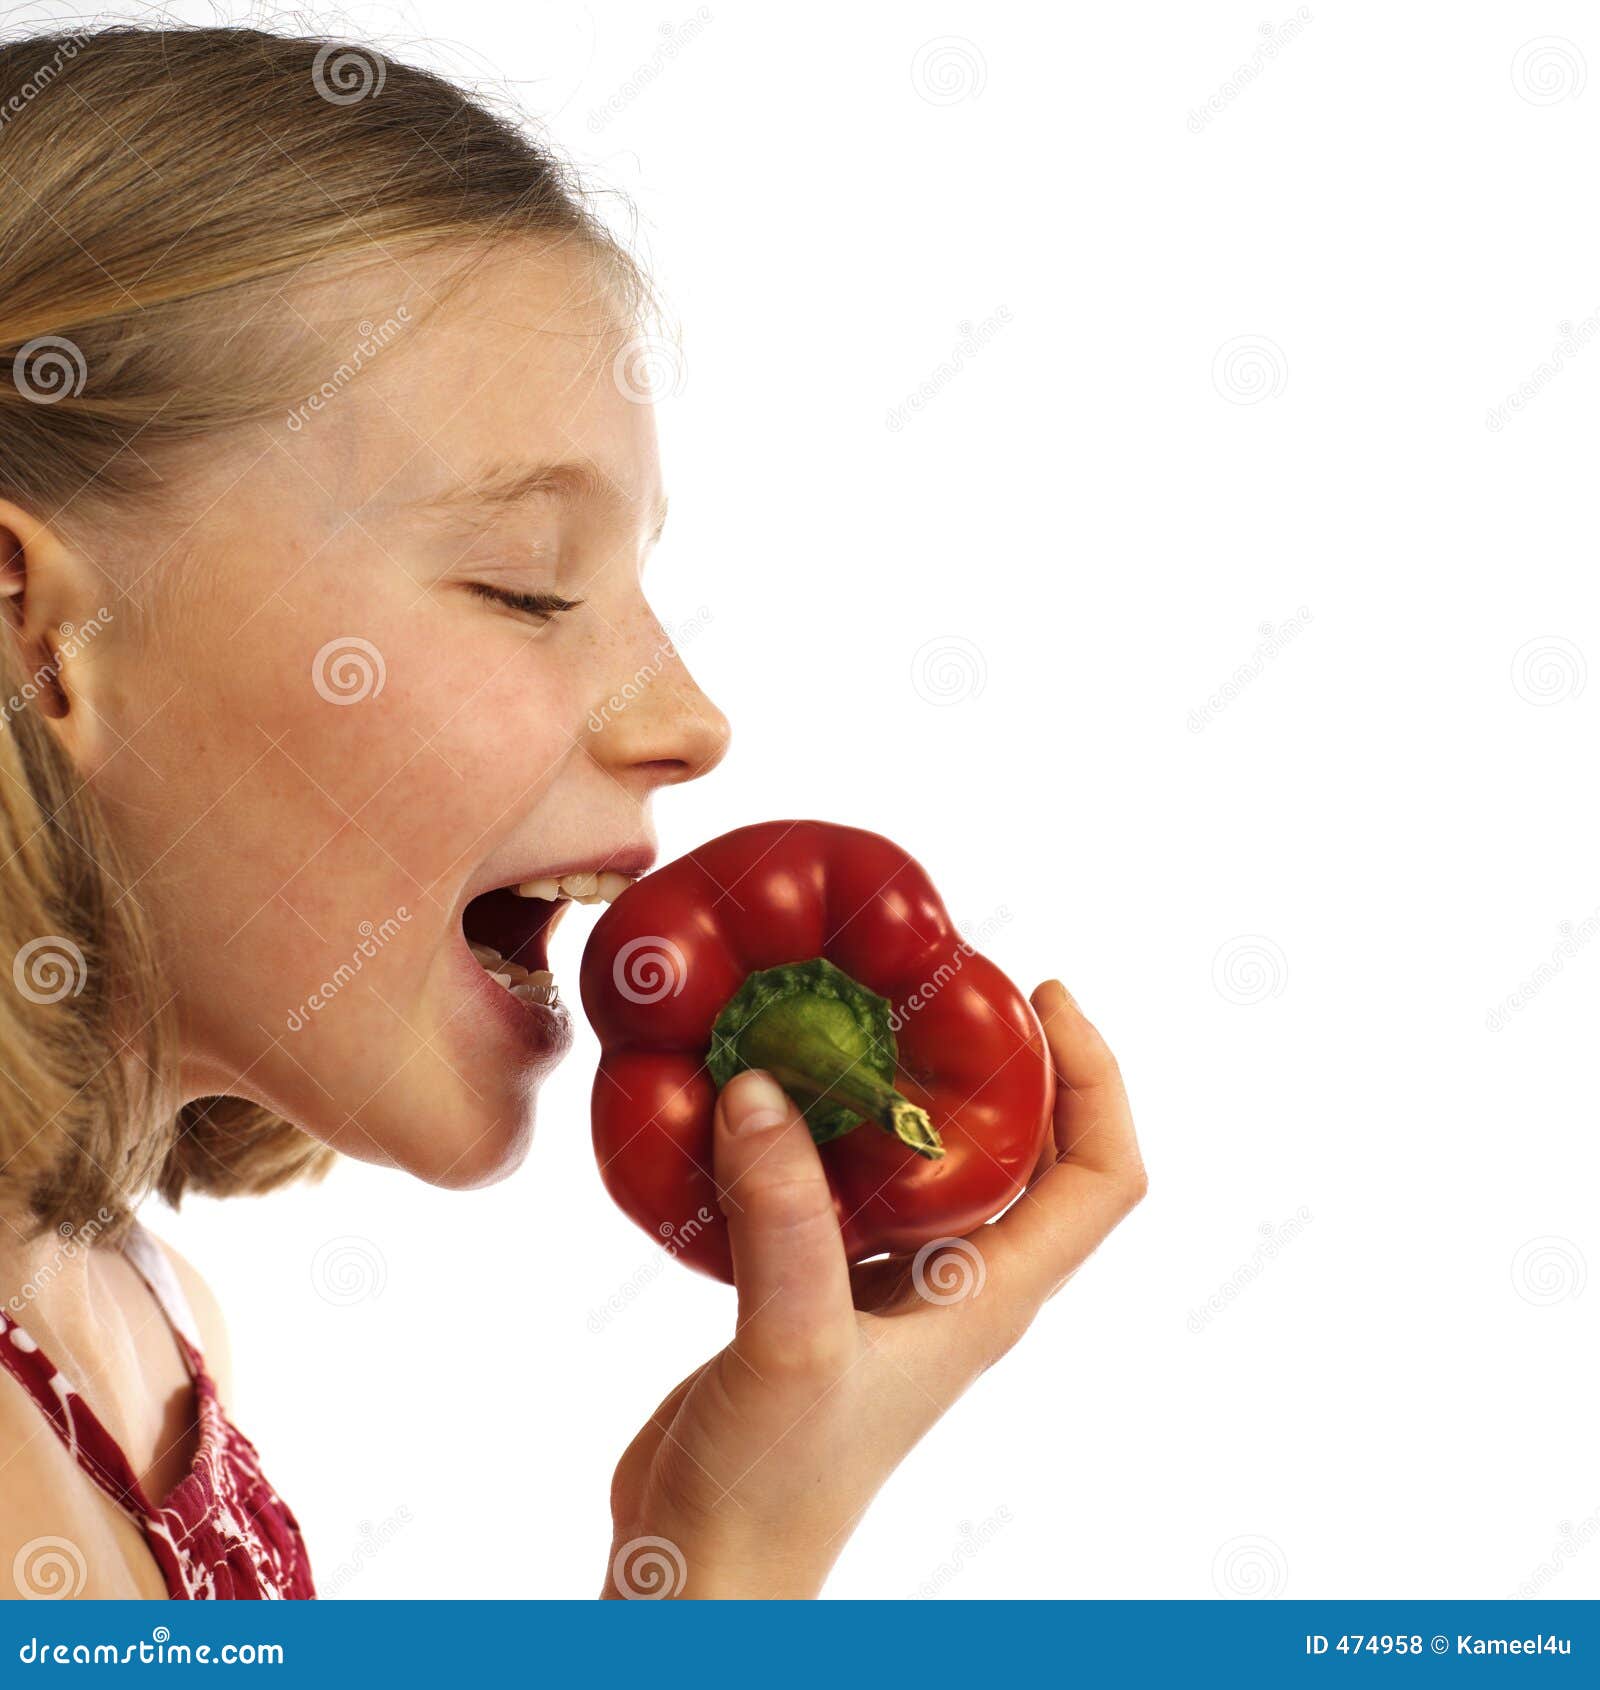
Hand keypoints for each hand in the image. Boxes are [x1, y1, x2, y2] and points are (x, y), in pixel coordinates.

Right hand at [601, 978, 1146, 1598]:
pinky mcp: (818, 1291)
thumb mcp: (791, 1343)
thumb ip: (785, 1218)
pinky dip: (828, 1132)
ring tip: (860, 1017)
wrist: (707, 1568)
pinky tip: (768, 1099)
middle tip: (947, 985)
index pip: (1101, 1178)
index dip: (1098, 1079)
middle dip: (1011, 1064)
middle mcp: (955, 1287)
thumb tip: (762, 1088)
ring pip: (935, 1167)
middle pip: (1032, 1156)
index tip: (1042, 996)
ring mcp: (889, 1290)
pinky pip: (847, 1189)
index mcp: (987, 1298)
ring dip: (915, 1092)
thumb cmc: (775, 1486)